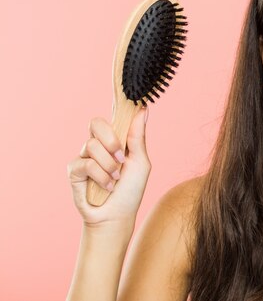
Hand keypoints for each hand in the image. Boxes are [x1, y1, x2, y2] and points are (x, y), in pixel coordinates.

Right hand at [67, 106, 150, 229]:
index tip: (125, 92)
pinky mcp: (74, 171)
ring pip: (92, 145)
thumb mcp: (140, 162)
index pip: (112, 116)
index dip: (116, 103)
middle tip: (121, 156)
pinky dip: (100, 177)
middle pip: (96, 122)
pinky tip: (106, 186)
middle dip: (110, 139)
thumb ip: (138, 137)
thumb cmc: (131, 190)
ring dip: (109, 166)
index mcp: (116, 140)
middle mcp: (98, 145)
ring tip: (115, 179)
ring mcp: (85, 156)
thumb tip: (143, 109)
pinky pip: (84, 163)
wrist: (117, 216)